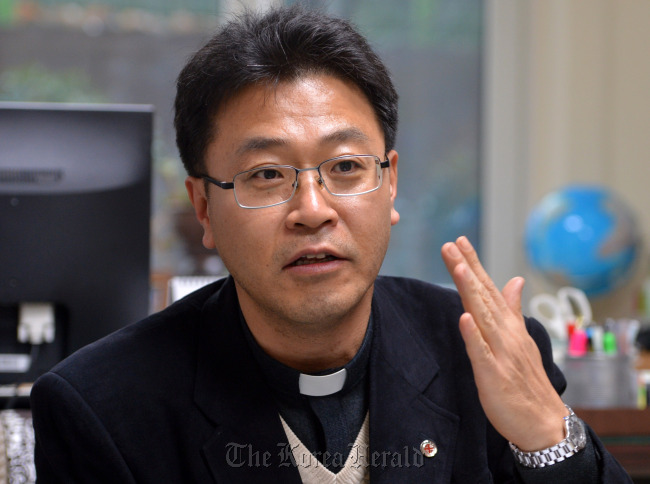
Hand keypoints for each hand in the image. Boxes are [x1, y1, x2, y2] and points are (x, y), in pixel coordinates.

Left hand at [441, 236, 567, 450]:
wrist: (544, 421)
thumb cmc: (527, 380)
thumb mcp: (520, 339)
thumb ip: (513, 309)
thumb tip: (515, 280)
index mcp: (508, 325)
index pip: (488, 288)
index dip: (473, 265)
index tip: (458, 241)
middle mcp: (505, 333)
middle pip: (482, 296)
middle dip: (466, 269)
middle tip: (451, 244)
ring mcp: (500, 352)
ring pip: (482, 316)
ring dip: (470, 292)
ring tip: (458, 268)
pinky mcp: (494, 373)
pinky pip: (481, 352)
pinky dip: (473, 335)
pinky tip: (464, 317)